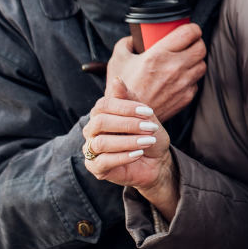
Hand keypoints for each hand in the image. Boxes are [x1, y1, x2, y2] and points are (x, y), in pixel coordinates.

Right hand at [83, 78, 179, 219]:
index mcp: (101, 114)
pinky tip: (138, 154)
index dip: (125, 107)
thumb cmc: (148, 135)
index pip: (104, 105)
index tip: (148, 112)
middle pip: (101, 122)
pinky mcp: (95, 167)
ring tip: (147, 142)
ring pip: (101, 142)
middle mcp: (91, 130)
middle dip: (128, 124)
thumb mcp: (145, 116)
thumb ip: (130, 99)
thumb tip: (117, 80)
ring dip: (128, 141)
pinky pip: (102, 161)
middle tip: (150, 128)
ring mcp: (91, 149)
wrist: (157, 161)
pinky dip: (123, 156)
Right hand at [106, 23, 205, 118]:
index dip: (192, 28)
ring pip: (202, 64)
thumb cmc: (123, 88)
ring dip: (196, 60)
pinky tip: (180, 77)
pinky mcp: (186, 97)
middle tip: (189, 43)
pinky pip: (197, 81)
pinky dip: (191, 77)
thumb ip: (127, 43)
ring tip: (186, 59)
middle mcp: (174, 68)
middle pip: (201, 48)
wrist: (129, 118)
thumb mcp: (118, 60)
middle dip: (197, 42)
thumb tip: (135, 37)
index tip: (189, 29)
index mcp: (159, 55)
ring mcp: (182, 84)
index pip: (189, 33)